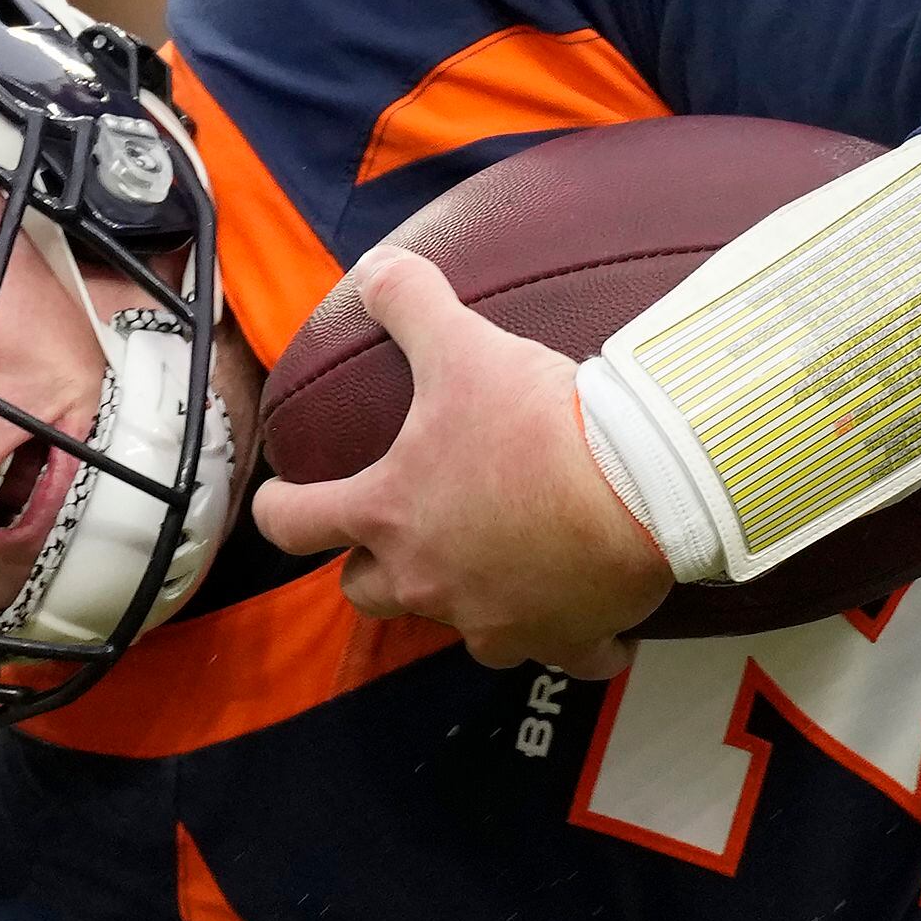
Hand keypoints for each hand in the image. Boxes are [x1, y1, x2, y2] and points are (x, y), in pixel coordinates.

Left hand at [249, 249, 671, 678]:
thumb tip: (378, 268)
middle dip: (371, 564)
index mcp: (388, 513)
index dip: (279, 510)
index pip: (294, 525)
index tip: (284, 503)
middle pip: (365, 592)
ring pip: (454, 627)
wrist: (641, 483)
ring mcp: (491, 619)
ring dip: (463, 600)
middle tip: (399, 533)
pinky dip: (567, 636)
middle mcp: (426, 579)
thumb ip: (409, 302)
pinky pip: (559, 653)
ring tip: (493, 567)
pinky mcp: (559, 638)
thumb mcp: (464, 345)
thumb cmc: (541, 424)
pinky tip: (588, 617)